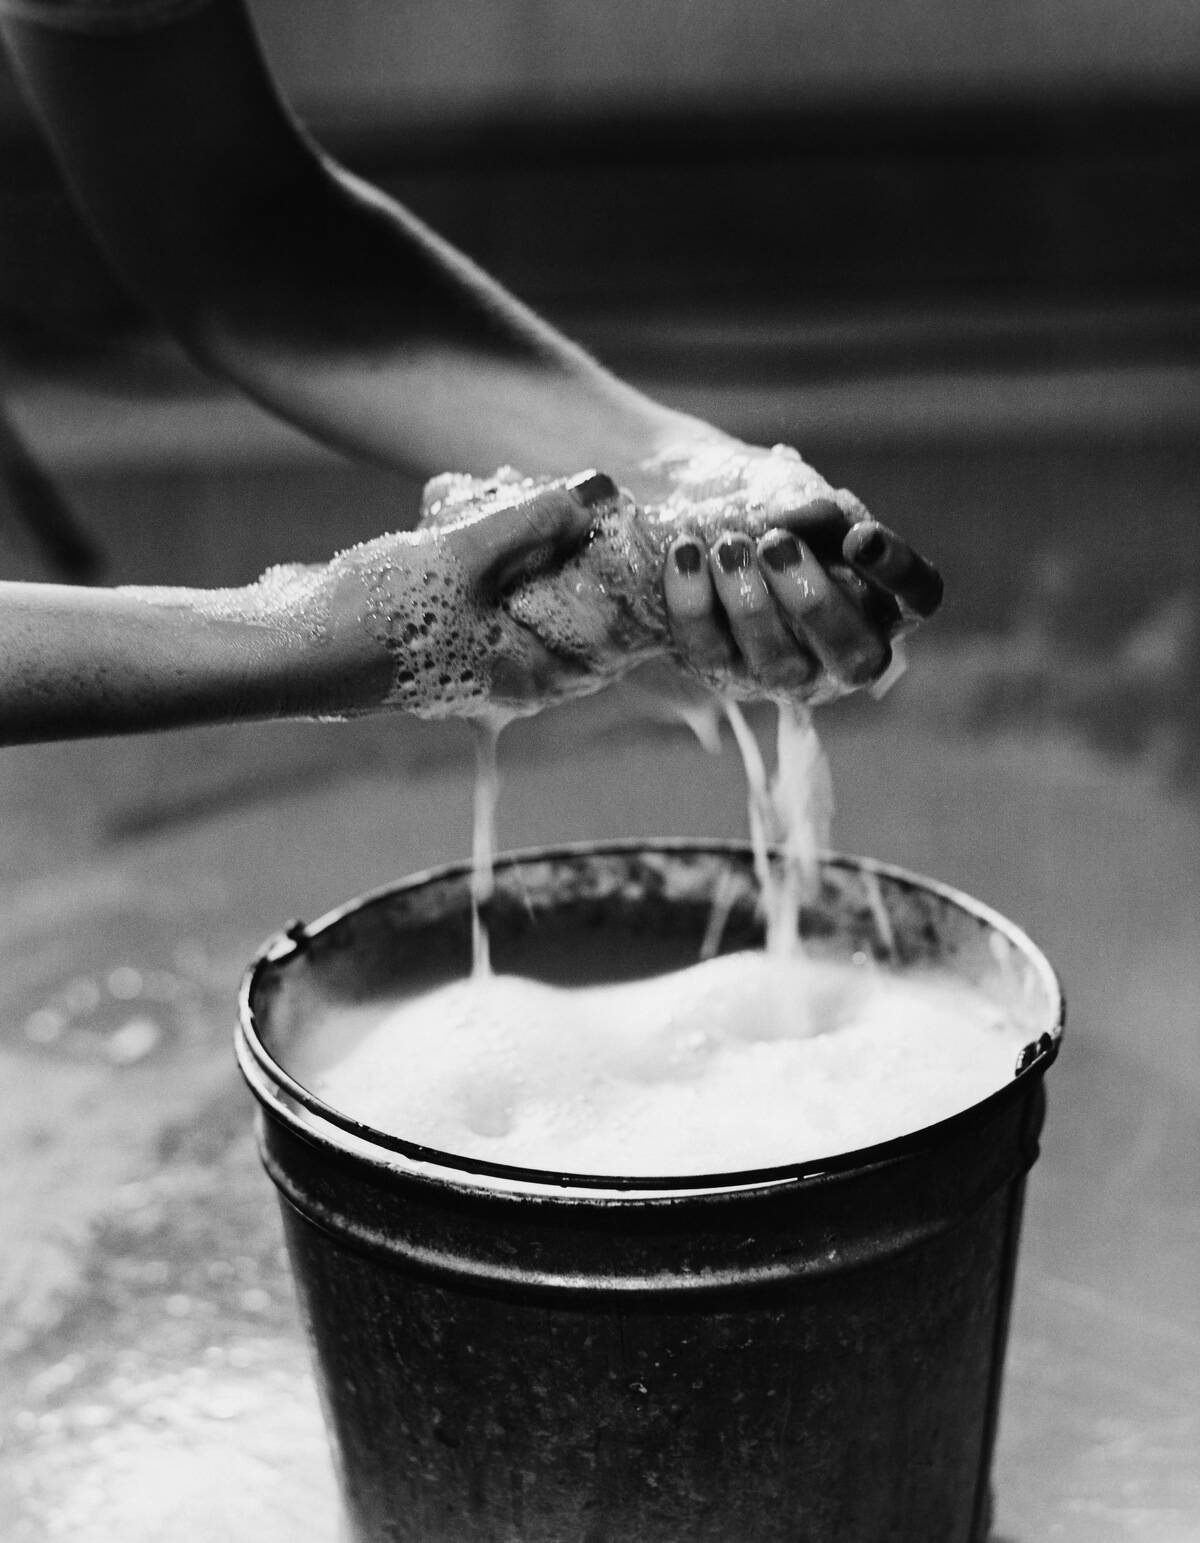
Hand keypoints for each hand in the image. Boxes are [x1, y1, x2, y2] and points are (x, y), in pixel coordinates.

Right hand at [320, 471, 609, 717]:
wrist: (283, 642)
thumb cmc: (374, 618)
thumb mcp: (459, 558)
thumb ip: (529, 521)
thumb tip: (593, 491)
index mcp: (531, 673)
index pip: (604, 622)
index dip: (609, 564)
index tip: (604, 513)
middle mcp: (506, 666)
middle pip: (559, 592)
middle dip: (550, 533)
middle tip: (538, 487)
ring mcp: (468, 644)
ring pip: (511, 574)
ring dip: (501, 523)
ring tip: (487, 484)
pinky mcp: (433, 618)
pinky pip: (469, 571)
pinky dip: (462, 534)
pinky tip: (442, 499)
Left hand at [648, 437, 942, 702]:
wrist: (695, 506)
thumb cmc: (768, 502)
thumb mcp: (794, 490)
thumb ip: (811, 504)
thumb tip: (815, 516)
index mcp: (882, 597)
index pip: (919, 598)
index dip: (898, 574)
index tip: (860, 535)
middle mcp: (842, 649)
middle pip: (858, 657)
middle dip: (817, 603)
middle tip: (776, 543)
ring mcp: (782, 670)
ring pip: (781, 666)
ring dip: (752, 605)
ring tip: (728, 546)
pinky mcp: (719, 670)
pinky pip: (709, 651)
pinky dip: (694, 601)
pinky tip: (686, 552)